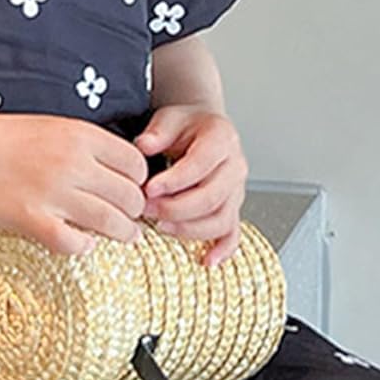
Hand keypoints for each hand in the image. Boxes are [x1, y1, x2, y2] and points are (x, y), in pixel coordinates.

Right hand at [0, 112, 146, 255]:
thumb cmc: (9, 141)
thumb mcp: (57, 128)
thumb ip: (91, 148)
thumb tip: (127, 175)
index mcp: (81, 136)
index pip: (135, 164)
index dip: (139, 182)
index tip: (132, 190)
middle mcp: (72, 163)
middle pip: (129, 196)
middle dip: (134, 211)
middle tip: (130, 218)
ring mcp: (52, 192)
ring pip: (111, 222)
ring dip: (123, 233)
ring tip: (122, 235)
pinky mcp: (32, 219)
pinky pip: (75, 243)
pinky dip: (84, 246)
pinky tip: (83, 242)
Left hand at [135, 104, 247, 267]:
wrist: (202, 130)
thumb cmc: (187, 127)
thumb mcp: (169, 119)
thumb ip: (157, 132)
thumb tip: (143, 146)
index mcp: (222, 139)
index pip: (201, 165)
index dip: (174, 181)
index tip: (149, 189)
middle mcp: (235, 167)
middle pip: (211, 197)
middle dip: (176, 208)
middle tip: (147, 210)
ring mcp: (236, 191)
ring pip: (221, 219)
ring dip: (189, 228)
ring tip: (162, 227)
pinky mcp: (232, 209)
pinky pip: (233, 233)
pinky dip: (222, 249)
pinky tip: (207, 260)